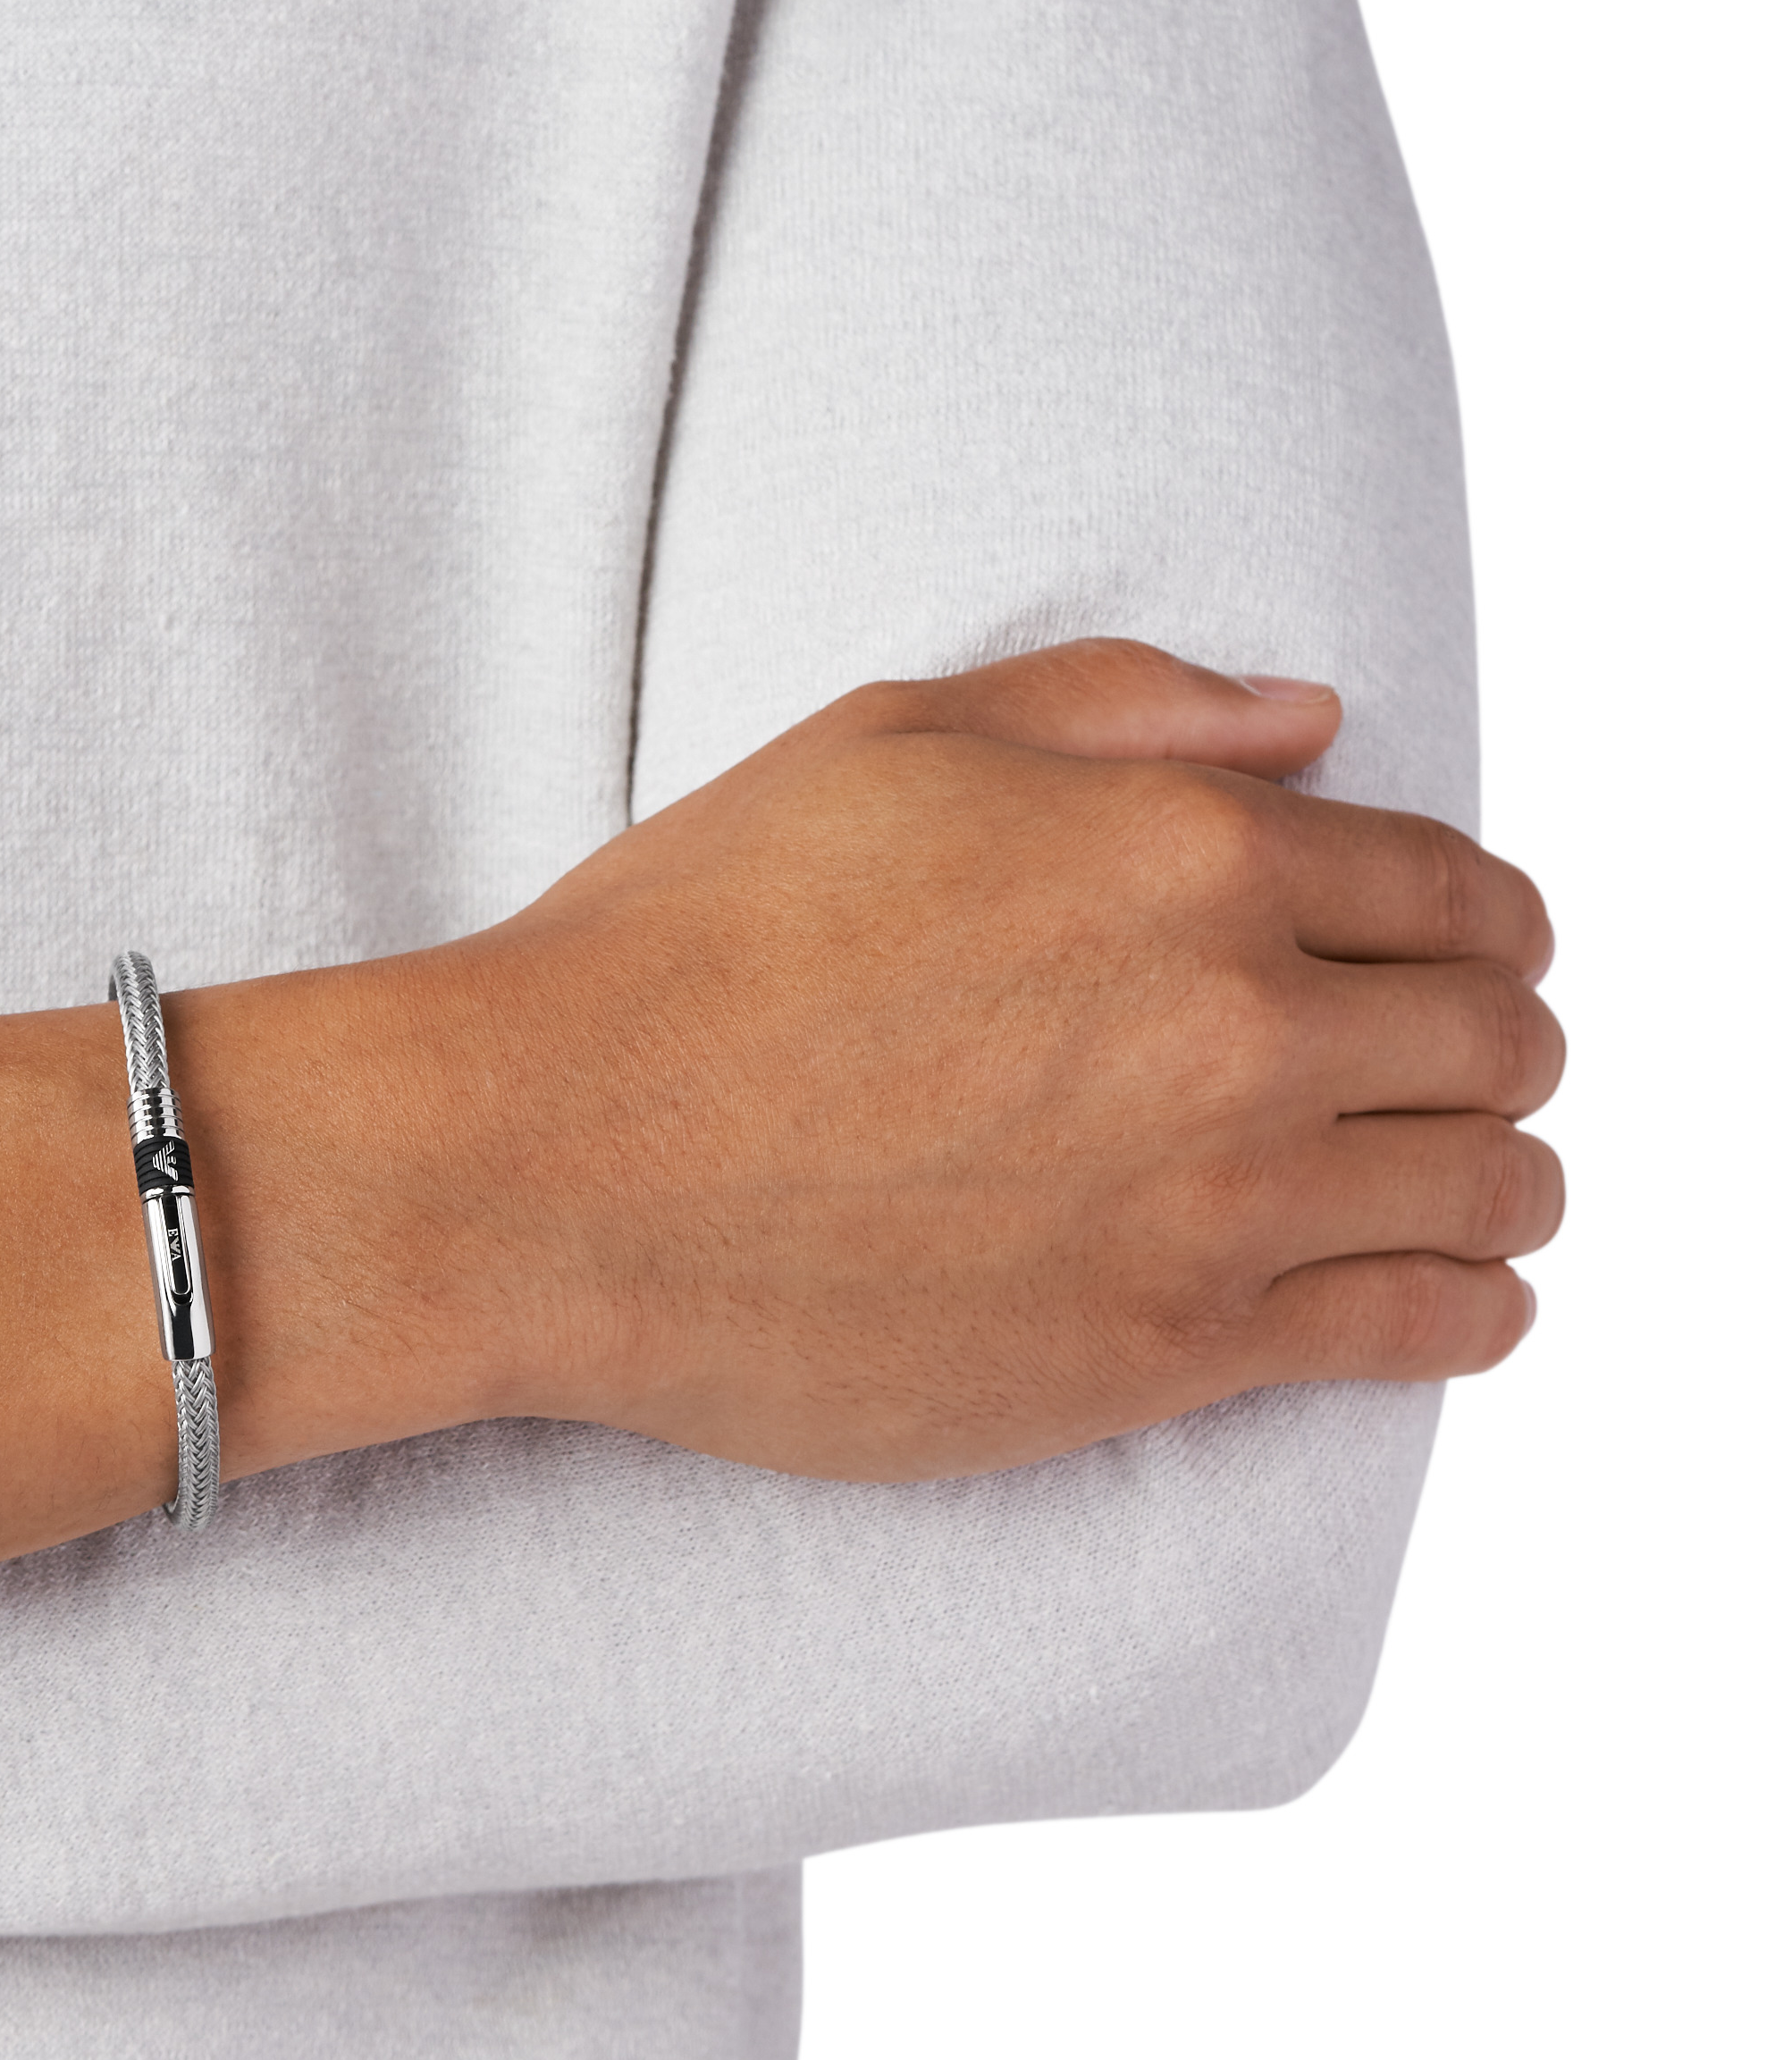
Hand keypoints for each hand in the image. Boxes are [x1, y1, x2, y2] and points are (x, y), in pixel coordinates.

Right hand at [0, 640, 1561, 1559]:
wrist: (554, 1162)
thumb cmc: (691, 937)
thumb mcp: (887, 737)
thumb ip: (1122, 707)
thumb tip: (1314, 723)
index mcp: (1183, 852)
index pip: (1451, 884)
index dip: (1480, 914)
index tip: (1462, 944)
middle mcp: (1237, 1021)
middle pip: (1501, 1034)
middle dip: (1502, 1033)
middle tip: (1463, 1054)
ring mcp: (1215, 1198)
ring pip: (1496, 1186)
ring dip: (1507, 1168)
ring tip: (1473, 1172)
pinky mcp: (1170, 1352)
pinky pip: (1423, 1336)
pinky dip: (1475, 1306)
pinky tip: (1458, 1292)